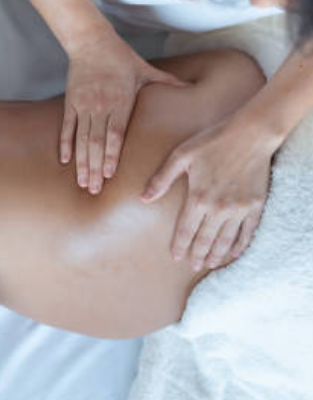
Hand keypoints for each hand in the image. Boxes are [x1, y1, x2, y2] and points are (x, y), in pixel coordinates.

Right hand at [61, 33, 186, 193]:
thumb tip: (193, 86)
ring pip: (81, 140)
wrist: (91, 42)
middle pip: (96, 143)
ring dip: (81, 162)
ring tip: (81, 182)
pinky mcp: (70, 103)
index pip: (115, 134)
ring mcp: (83, 106)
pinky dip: (65, 145)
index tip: (109, 175)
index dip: (111, 155)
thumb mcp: (146, 69)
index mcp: (121, 101)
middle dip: (95, 168)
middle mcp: (100, 106)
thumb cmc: (121, 57)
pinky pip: (67, 128)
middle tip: (94, 190)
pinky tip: (65, 161)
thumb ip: (168, 81)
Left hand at [142, 119, 273, 270]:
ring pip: (225, 240)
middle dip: (197, 255)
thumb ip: (161, 179)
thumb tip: (143, 198)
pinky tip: (233, 253)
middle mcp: (218, 208)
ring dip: (216, 254)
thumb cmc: (212, 141)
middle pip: (205, 239)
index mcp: (198, 198)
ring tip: (209, 264)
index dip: (179, 245)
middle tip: (192, 266)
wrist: (251, 133)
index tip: (175, 256)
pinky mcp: (256, 205)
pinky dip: (240, 245)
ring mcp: (239, 209)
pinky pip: (248, 232)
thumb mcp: (181, 156)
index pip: (185, 230)